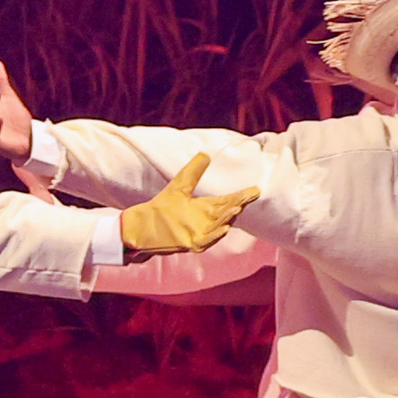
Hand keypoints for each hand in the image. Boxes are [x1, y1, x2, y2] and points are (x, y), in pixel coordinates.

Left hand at [115, 151, 258, 256]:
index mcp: (205, 209)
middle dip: (237, 205)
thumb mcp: (179, 186)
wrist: (142, 227)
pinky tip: (225, 227)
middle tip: (248, 196)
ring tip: (237, 207)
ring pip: (219, 227)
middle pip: (226, 213)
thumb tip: (205, 153)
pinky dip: (216, 235)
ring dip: (228, 218)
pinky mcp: (190, 244)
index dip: (241, 196)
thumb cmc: (161, 209)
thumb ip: (193, 172)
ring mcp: (199, 234)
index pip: (227, 201)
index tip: (255, 189)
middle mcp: (206, 222)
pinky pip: (206, 241)